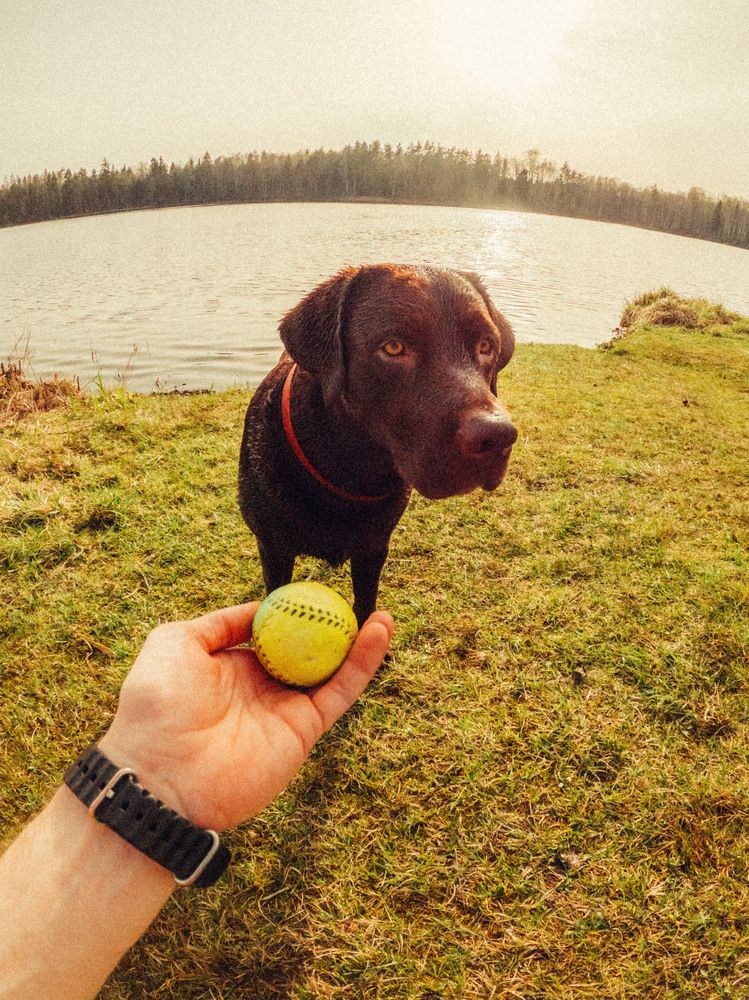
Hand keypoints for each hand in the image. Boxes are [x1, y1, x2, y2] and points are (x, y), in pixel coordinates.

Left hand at [99, 602, 392, 830]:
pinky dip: (363, 663)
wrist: (161, 776)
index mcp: (228, 665)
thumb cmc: (157, 705)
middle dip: (331, 625)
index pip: (269, 631)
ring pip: (331, 669)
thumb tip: (258, 609)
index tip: (314, 589)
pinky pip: (339, 692)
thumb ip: (219, 623)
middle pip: (306, 649)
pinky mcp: (304, 730)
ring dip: (358, 642)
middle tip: (354, 600)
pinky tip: (378, 633)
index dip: (292, 610)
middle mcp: (259, 686)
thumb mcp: (174, 643)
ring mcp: (283, 709)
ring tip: (381, 614)